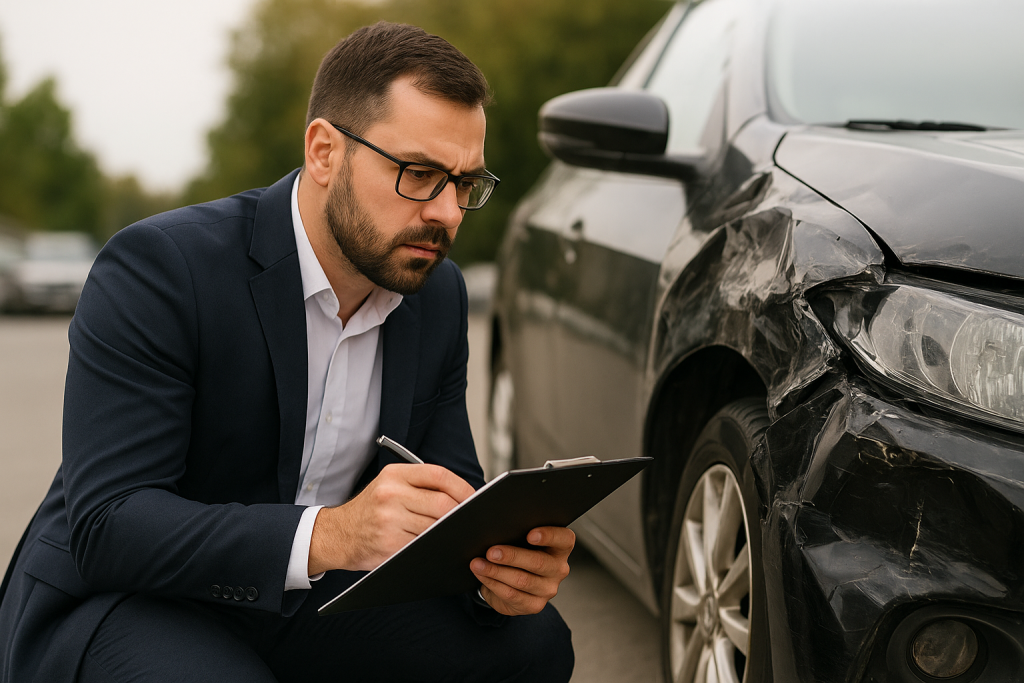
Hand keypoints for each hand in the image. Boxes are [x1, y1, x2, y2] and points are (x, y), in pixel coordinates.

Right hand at [308, 464, 474, 573]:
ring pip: (435, 527)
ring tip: (456, 534)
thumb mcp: (389, 485)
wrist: (337, 534)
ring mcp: (389, 520)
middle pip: (442, 503)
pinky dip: (434, 547)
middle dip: (460, 514)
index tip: (474, 498)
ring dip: (449, 532)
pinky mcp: (389, 544)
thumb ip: (420, 486)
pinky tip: (438, 546)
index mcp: (394, 475)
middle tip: (468, 521)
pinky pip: (423, 545)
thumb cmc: (370, 510)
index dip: (462, 487)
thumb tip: (463, 496)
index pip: (438, 475)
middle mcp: (391, 494)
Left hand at [470, 526, 574, 615]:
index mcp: (560, 548)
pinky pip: (512, 595)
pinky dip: (493, 584)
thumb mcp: (520, 539)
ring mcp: (548, 589)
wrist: (512, 582)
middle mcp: (558, 569)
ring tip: (478, 564)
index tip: (530, 534)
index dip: (549, 536)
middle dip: (512, 556)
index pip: (564, 539)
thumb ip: (517, 530)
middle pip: (539, 562)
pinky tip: (482, 575)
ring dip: (496, 572)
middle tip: (491, 552)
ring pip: (522, 580)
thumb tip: (495, 526)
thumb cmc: (518, 552)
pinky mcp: (534, 605)